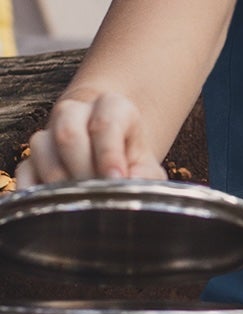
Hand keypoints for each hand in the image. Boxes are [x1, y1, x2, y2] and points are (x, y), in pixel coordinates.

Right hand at [16, 91, 167, 186]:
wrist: (112, 163)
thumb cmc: (132, 164)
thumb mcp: (147, 168)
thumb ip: (145, 177)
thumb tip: (130, 187)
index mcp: (112, 108)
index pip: (105, 123)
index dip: (109, 153)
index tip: (116, 179)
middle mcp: (76, 113)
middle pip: (68, 132)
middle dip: (82, 168)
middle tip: (96, 192)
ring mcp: (49, 133)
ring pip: (41, 146)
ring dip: (59, 179)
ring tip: (80, 200)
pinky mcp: (30, 159)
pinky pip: (24, 171)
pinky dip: (35, 190)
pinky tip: (52, 206)